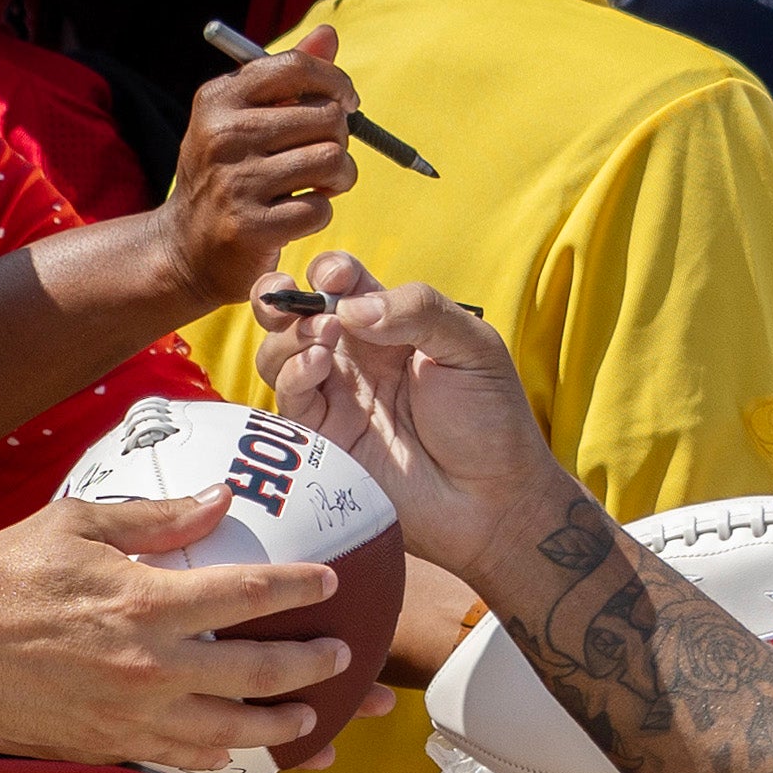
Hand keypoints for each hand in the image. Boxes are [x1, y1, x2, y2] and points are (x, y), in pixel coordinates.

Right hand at [0, 487, 362, 772]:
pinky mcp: (105, 748)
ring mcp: (129, 718)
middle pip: (256, 675)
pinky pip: (174, 765)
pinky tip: (232, 768)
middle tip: (342, 662)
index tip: (328, 584)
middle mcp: (150, 669)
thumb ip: (156, 518)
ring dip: (278, 732)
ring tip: (309, 727)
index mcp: (147, 605)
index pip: (247, 594)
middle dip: (311, 670)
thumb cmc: (1, 578)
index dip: (296, 588)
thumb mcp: (77, 525)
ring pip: (227, 734)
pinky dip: (211, 768)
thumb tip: (219, 501)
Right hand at [154, 26, 358, 304]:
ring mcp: (235, 183)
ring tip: (319, 185)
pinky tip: (298, 213)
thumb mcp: (242, 119)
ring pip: (331, 161)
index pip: (295, 66)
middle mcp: (223, 135)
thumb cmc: (225, 175)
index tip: (346, 102)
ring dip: (339, 177)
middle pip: (325, 116)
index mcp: (219, 99)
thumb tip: (329, 35)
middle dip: (339, 137)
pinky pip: (320, 209)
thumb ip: (287, 78)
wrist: (186, 248)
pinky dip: (320, 212)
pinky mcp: (251, 227)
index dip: (335, 81)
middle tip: (323, 155)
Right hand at [252, 253, 576, 579]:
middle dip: (278, 297)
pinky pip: (290, 399)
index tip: (336, 279)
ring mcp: (338, 398)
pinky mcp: (325, 440)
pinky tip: (319, 366)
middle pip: (295, 315)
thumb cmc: (492, 420)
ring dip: (289, 337)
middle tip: (291, 300)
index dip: (328, 272)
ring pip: (279, 354)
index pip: (342, 284)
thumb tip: (351, 307)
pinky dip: (293, 374)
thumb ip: (418, 310)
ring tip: (324, 339)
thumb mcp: (471, 346)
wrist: (493, 499)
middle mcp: (356, 358)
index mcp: (391, 325)